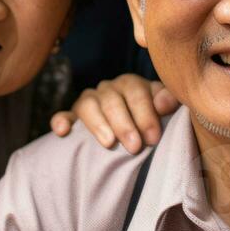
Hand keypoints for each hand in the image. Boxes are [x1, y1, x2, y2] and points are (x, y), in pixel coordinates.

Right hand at [49, 74, 179, 152]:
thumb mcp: (163, 110)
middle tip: (135, 147)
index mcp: (131, 84)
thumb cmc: (151, 120)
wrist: (134, 133)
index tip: (153, 138)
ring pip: (87, 104)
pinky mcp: (72, 116)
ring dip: (98, 124)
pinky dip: (61, 121)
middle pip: (112, 100)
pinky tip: (63, 132)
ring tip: (109, 143)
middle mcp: (108, 88)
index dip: (145, 114)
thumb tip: (164, 104)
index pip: (135, 91)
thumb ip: (168, 102)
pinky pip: (63, 115)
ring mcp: (89, 101)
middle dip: (124, 124)